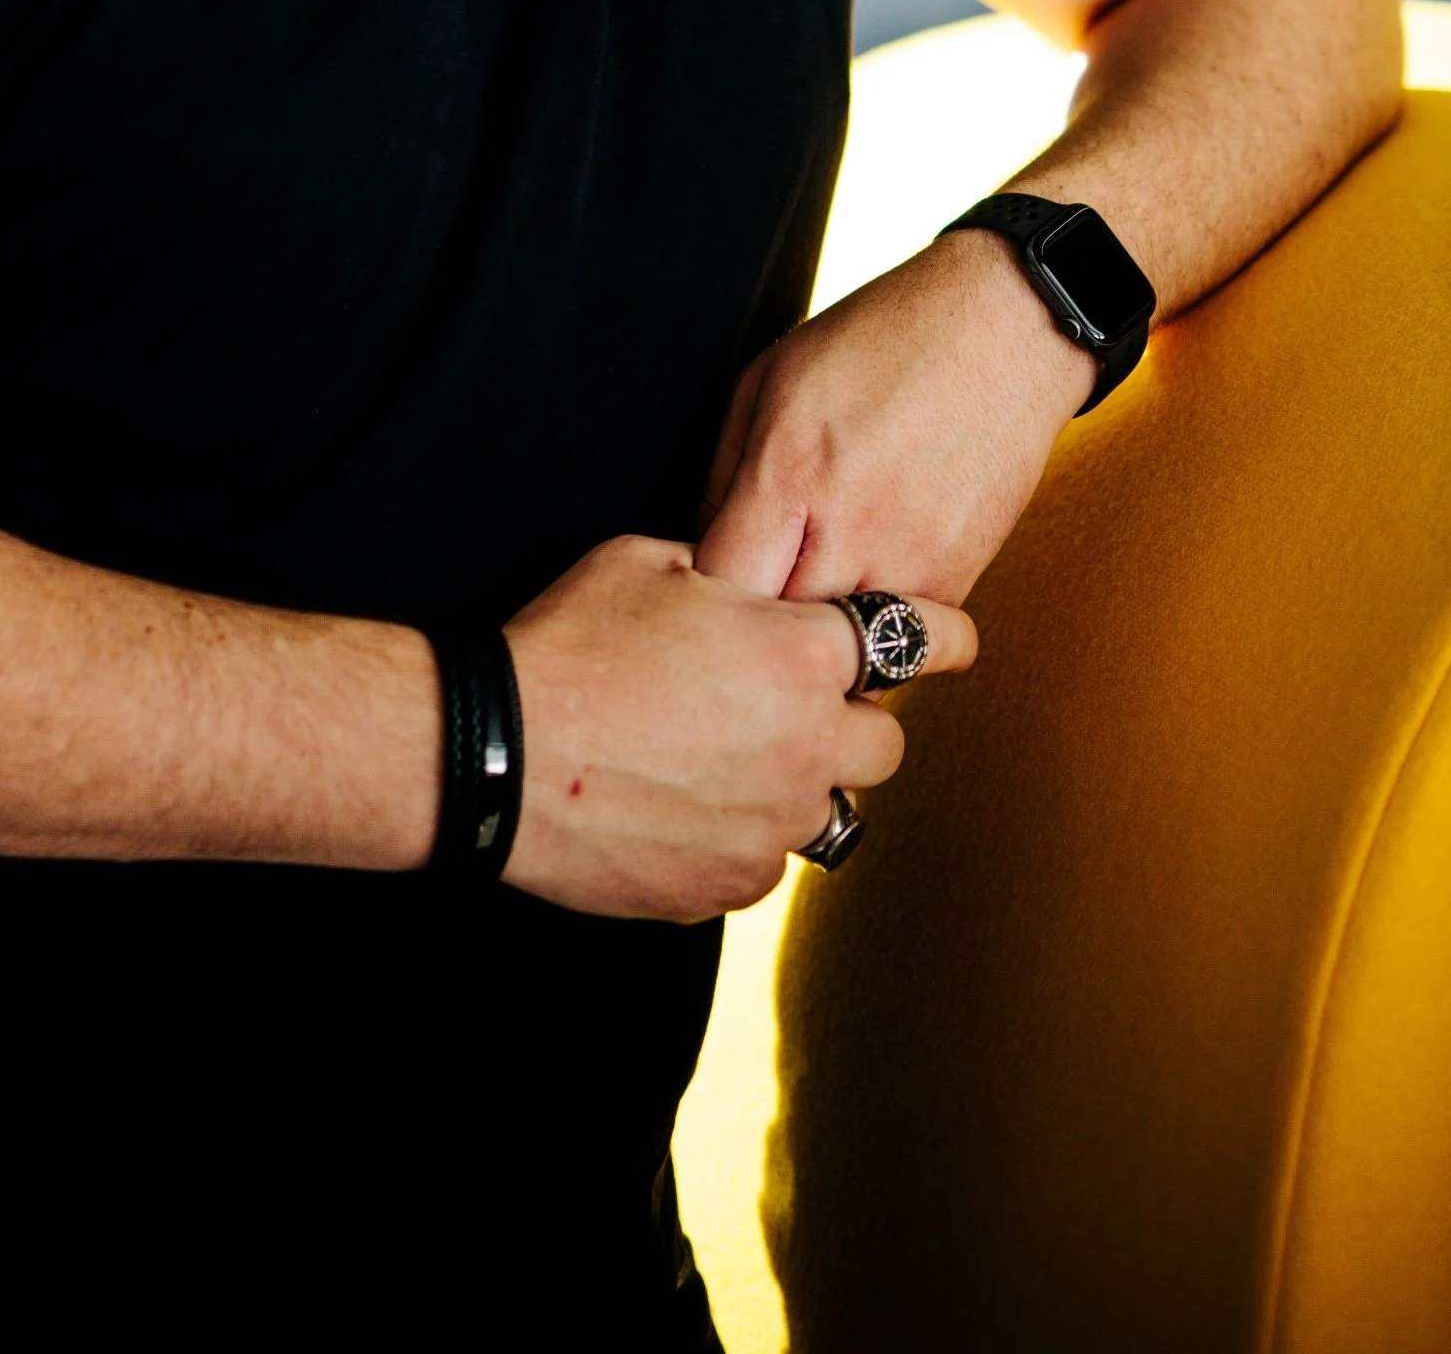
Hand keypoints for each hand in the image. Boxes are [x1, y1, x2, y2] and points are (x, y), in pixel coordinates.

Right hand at [501, 533, 973, 921]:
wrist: (498, 753)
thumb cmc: (571, 646)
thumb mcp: (650, 561)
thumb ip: (728, 574)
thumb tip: (747, 590)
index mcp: (801, 657)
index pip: (919, 641)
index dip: (943, 636)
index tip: (951, 641)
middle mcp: (807, 749)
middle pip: (884, 744)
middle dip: (850, 720)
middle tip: (789, 701)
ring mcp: (772, 830)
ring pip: (820, 808)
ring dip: (789, 781)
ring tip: (712, 757)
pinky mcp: (728, 890)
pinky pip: (761, 859)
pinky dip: (737, 834)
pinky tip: (676, 803)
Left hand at [695, 229, 1091, 608]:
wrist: (1004, 330)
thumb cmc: (884, 340)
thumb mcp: (770, 378)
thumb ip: (725, 472)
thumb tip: (703, 547)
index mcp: (789, 472)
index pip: (722, 583)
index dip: (701, 593)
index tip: (702, 580)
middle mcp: (850, 529)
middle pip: (777, 634)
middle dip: (754, 626)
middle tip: (752, 594)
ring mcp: (910, 564)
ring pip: (840, 654)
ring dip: (816, 635)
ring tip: (810, 585)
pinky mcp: (958, 581)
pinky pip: (898, 643)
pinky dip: (872, 626)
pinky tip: (863, 576)